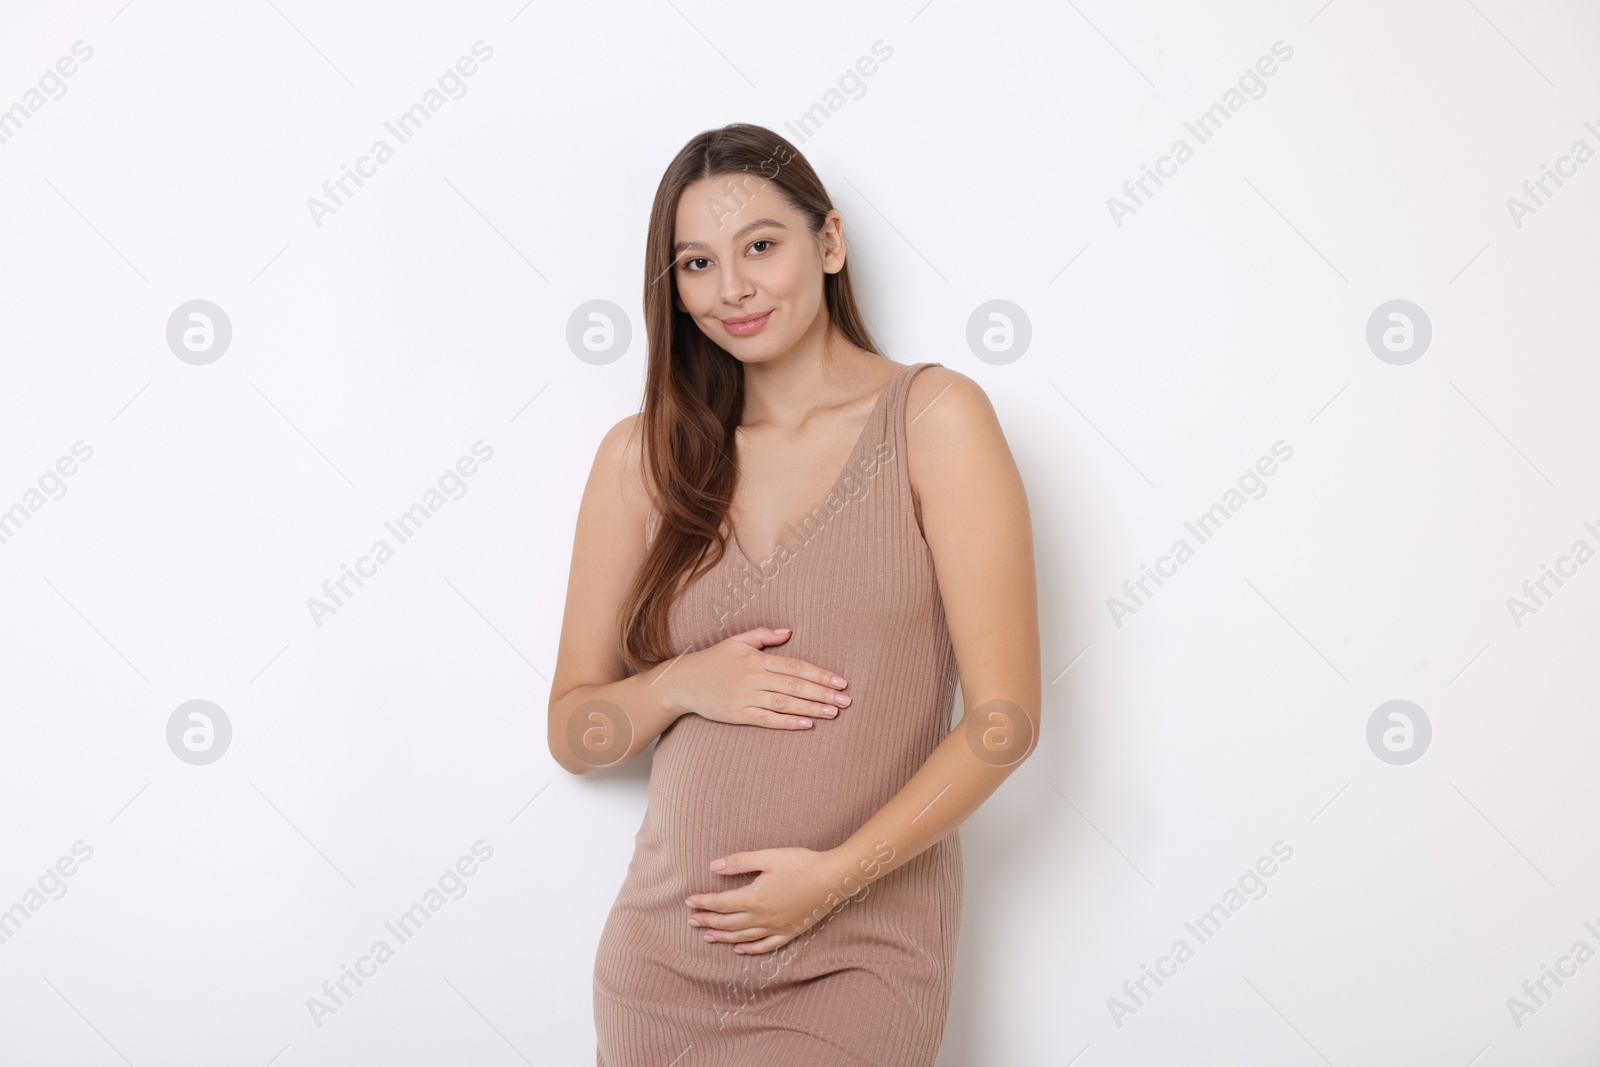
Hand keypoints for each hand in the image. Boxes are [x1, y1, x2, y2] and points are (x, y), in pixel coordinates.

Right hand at [665, 627, 851, 730]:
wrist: (682, 681)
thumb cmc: (712, 660)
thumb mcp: (736, 640)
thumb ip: (763, 635)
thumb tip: (789, 631)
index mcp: (757, 658)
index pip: (795, 666)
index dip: (820, 674)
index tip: (841, 681)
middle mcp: (754, 677)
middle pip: (795, 685)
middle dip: (823, 693)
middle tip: (846, 700)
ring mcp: (745, 697)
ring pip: (785, 703)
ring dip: (812, 708)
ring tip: (834, 712)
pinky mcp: (737, 714)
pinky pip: (767, 719)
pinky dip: (788, 722)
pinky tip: (807, 724)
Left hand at [685, 847, 862, 955]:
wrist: (832, 878)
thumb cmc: (801, 863)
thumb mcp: (768, 856)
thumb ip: (739, 862)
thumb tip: (713, 866)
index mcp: (754, 898)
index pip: (721, 903)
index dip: (703, 902)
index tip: (689, 902)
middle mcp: (762, 918)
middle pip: (728, 923)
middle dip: (708, 921)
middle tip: (692, 921)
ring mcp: (776, 928)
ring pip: (742, 937)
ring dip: (723, 937)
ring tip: (707, 936)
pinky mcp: (789, 932)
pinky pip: (764, 946)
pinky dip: (749, 950)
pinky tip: (739, 950)